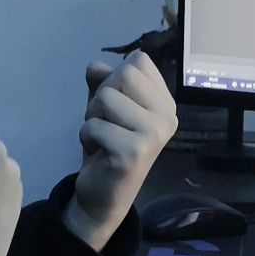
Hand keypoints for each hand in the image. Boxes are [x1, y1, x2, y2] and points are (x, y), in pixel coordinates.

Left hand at [63, 51, 177, 251]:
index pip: (139, 60)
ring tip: (103, 137)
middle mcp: (167, 116)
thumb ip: (102, 81)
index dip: (116, 76)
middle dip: (102, 95)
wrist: (104, 195)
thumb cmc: (108, 145)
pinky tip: (99, 152)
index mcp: (165, 103)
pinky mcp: (133, 152)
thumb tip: (95, 67)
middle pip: (125, 73)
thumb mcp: (104, 106)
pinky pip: (94, 124)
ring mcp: (154, 134)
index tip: (117, 105)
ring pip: (106, 97)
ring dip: (92, 116)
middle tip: (107, 122)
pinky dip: (86, 135)